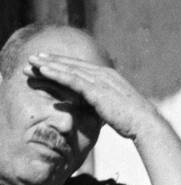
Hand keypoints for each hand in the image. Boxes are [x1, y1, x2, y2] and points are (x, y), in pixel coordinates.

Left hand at [27, 52, 180, 184]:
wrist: (147, 126)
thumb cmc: (135, 123)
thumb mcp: (117, 110)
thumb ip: (103, 105)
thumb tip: (94, 108)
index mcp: (110, 78)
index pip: (82, 68)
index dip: (64, 65)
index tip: (49, 63)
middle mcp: (104, 74)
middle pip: (73, 65)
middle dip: (52, 61)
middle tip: (34, 58)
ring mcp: (101, 80)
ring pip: (69, 69)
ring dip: (48, 65)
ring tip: (31, 62)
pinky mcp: (97, 89)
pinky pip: (71, 78)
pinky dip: (56, 73)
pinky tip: (42, 71)